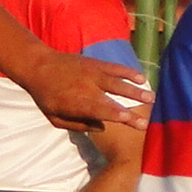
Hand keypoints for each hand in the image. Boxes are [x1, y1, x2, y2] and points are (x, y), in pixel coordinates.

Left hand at [22, 49, 148, 132]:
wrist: (39, 67)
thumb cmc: (46, 96)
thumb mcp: (55, 118)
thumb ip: (77, 125)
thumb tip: (102, 128)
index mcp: (78, 104)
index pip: (103, 112)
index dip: (118, 117)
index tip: (133, 122)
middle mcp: (88, 89)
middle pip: (114, 101)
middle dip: (132, 110)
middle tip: (148, 119)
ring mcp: (94, 74)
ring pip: (118, 83)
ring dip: (136, 91)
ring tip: (151, 97)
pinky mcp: (96, 63)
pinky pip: (116, 68)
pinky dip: (129, 72)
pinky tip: (141, 79)